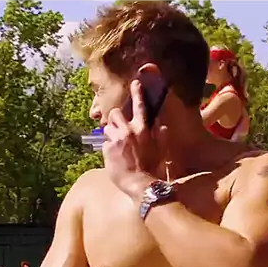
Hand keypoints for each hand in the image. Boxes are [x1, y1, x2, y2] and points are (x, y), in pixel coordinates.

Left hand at [103, 80, 166, 197]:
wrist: (139, 184)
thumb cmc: (152, 169)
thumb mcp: (161, 151)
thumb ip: (161, 137)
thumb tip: (162, 126)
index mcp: (143, 129)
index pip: (140, 106)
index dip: (137, 93)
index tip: (135, 83)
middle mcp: (129, 130)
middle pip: (116, 113)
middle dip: (115, 119)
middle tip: (119, 129)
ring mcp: (117, 138)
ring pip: (107, 127)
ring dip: (111, 134)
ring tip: (118, 147)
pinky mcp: (108, 148)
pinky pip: (105, 143)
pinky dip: (109, 148)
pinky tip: (115, 158)